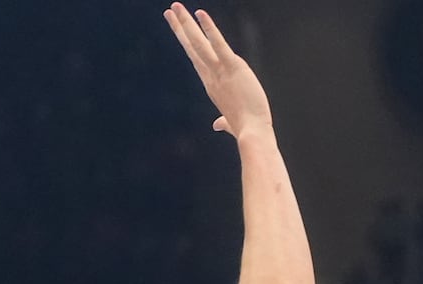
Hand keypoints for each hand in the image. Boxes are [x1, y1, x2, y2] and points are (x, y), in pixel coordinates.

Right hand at [164, 4, 272, 136]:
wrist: (252, 132)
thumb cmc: (245, 127)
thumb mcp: (230, 121)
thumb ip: (223, 120)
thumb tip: (218, 125)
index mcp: (211, 84)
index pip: (196, 58)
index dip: (186, 43)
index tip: (179, 30)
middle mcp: (211, 76)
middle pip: (192, 47)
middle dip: (180, 28)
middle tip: (169, 11)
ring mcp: (219, 70)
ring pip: (198, 43)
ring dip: (186, 23)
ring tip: (175, 7)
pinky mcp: (232, 66)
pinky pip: (218, 44)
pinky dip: (209, 28)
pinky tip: (200, 14)